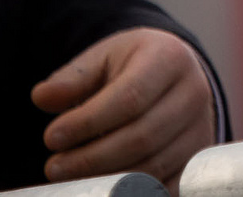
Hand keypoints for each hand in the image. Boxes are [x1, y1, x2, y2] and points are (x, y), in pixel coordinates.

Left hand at [32, 26, 216, 184]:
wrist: (174, 74)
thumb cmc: (132, 66)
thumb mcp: (104, 59)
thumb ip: (74, 78)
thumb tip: (42, 97)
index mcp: (170, 59)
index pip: (130, 98)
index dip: (88, 122)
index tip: (51, 137)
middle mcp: (194, 93)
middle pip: (142, 137)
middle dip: (91, 158)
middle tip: (53, 167)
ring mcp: (200, 128)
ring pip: (153, 166)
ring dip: (107, 179)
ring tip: (71, 178)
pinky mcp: (197, 157)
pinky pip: (166, 185)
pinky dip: (132, 190)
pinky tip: (103, 187)